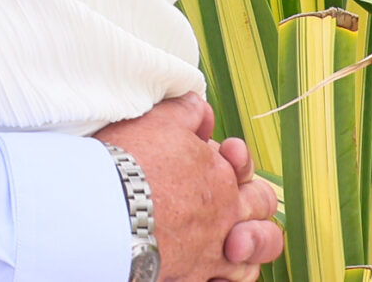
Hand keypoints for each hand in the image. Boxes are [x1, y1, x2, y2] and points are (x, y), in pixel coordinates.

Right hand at [95, 94, 282, 281]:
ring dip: (245, 255)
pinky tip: (209, 276)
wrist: (109, 207)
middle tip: (227, 204)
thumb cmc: (132, 161)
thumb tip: (201, 107)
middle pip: (263, 217)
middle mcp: (226, 217)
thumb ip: (186, 113)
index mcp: (223, 176)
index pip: (247, 170)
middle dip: (255, 208)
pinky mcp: (192, 278)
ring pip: (250, 263)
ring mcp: (212, 254)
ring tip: (226, 248)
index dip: (237, 161)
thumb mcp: (159, 121)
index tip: (219, 153)